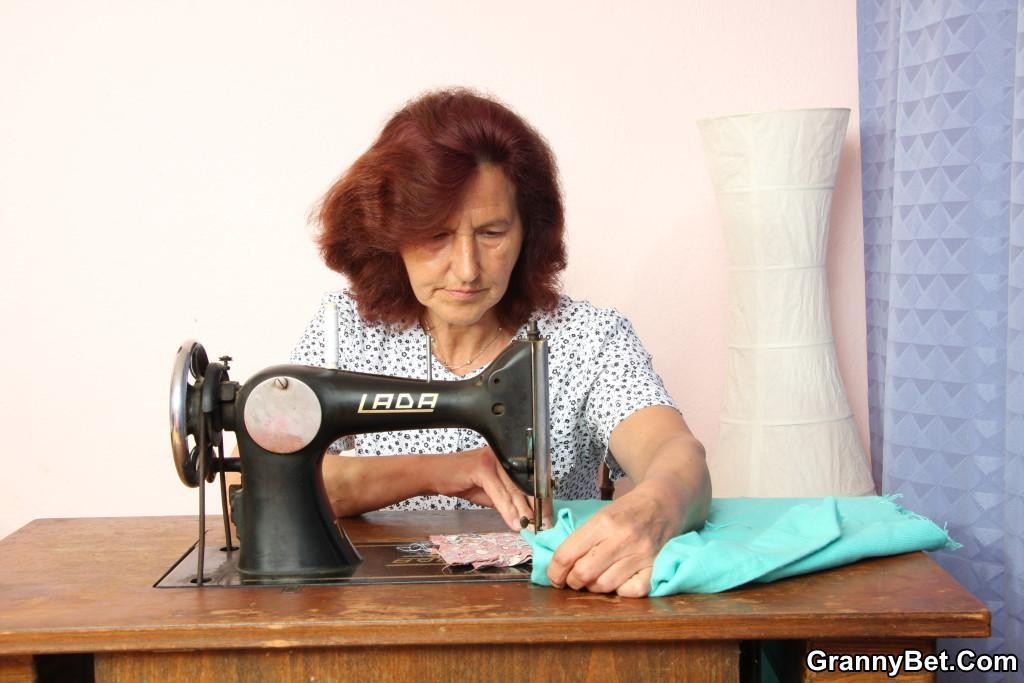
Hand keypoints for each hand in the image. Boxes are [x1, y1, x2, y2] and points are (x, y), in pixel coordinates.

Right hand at [432, 446, 535, 530]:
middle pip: (526, 484)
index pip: (531, 479)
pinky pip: (500, 492)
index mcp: (510, 458)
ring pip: (514, 490)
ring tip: (531, 528)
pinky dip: (508, 510)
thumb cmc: (462, 481)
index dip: (541, 499)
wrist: (436, 474)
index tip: (547, 517)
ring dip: (524, 512)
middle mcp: (504, 455)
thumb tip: (528, 515)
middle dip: (537, 507)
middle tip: (544, 526)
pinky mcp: (482, 467)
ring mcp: (494, 459)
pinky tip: (514, 522)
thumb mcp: (491, 492)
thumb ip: (509, 499)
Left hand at [546, 481, 682, 597]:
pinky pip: (632, 591)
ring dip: (594, 587)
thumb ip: (581, 538)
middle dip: (572, 581)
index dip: (554, 571)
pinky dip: (621, 591)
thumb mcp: (600, 514)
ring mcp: (641, 554)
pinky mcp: (656, 566)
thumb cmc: (628, 509)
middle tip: (573, 580)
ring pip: (605, 585)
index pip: (567, 555)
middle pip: (583, 573)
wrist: (664, 502)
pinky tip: (618, 582)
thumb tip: (558, 565)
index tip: (554, 576)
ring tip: (594, 579)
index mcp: (603, 522)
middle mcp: (622, 538)